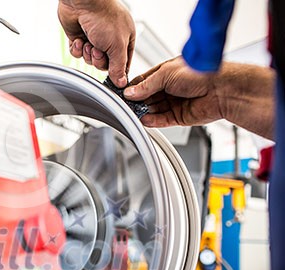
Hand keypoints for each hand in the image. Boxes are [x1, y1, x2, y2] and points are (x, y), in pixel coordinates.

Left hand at [58, 0, 134, 87]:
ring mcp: (94, 38)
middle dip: (99, 60)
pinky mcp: (79, 37)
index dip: (118, 71)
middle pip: (105, 64)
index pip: (124, 63)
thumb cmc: (104, 17)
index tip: (113, 78)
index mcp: (125, 38)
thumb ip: (119, 66)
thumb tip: (121, 82)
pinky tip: (79, 40)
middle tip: (97, 50)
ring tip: (88, 42)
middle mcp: (110, 39)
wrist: (82, 2)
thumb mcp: (117, 45)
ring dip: (88, 54)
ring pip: (90, 60)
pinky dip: (77, 49)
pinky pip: (78, 53)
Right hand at [124, 57, 274, 139]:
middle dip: (136, 101)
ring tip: (132, 114)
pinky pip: (162, 120)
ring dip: (143, 112)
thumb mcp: (167, 74)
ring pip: (153, 109)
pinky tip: (144, 120)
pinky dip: (152, 121)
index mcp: (166, 73)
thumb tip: (130, 92)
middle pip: (147, 97)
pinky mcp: (179, 117)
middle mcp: (170, 88)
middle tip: (125, 105)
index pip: (143, 81)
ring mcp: (175, 102)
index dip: (132, 88)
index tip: (121, 93)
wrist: (223, 90)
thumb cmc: (201, 74)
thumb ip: (146, 85)